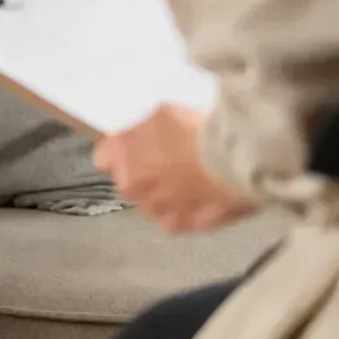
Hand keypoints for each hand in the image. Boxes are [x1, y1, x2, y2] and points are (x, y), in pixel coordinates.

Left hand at [94, 105, 255, 232]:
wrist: (234, 159)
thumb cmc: (201, 130)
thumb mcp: (164, 114)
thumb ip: (144, 128)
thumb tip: (141, 133)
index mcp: (121, 150)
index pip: (104, 157)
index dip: (120, 155)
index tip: (135, 153)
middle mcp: (130, 181)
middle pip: (129, 181)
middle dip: (145, 175)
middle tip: (173, 166)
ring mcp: (151, 206)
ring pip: (151, 202)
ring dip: (165, 195)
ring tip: (193, 183)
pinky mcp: (175, 224)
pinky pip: (172, 220)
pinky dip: (183, 212)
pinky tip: (201, 200)